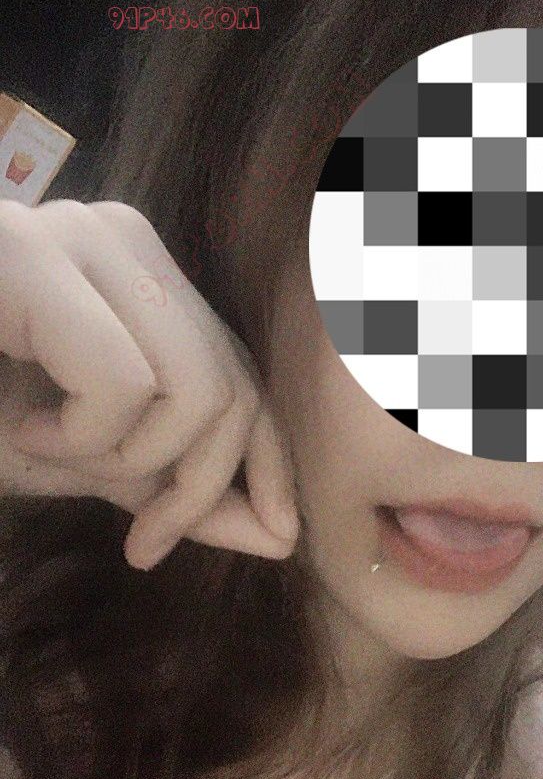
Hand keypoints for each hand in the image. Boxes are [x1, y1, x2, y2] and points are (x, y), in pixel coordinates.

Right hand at [0, 199, 298, 569]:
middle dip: (201, 488)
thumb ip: (174, 483)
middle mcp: (127, 240)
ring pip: (194, 388)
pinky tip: (25, 428)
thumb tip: (280, 535)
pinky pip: (123, 383)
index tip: (270, 540)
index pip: (246, 375)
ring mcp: (82, 238)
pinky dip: (81, 437)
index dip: (270, 466)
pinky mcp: (34, 256)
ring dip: (129, 461)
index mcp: (146, 277)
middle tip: (143, 539)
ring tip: (54, 452)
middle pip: (233, 386)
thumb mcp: (87, 457)